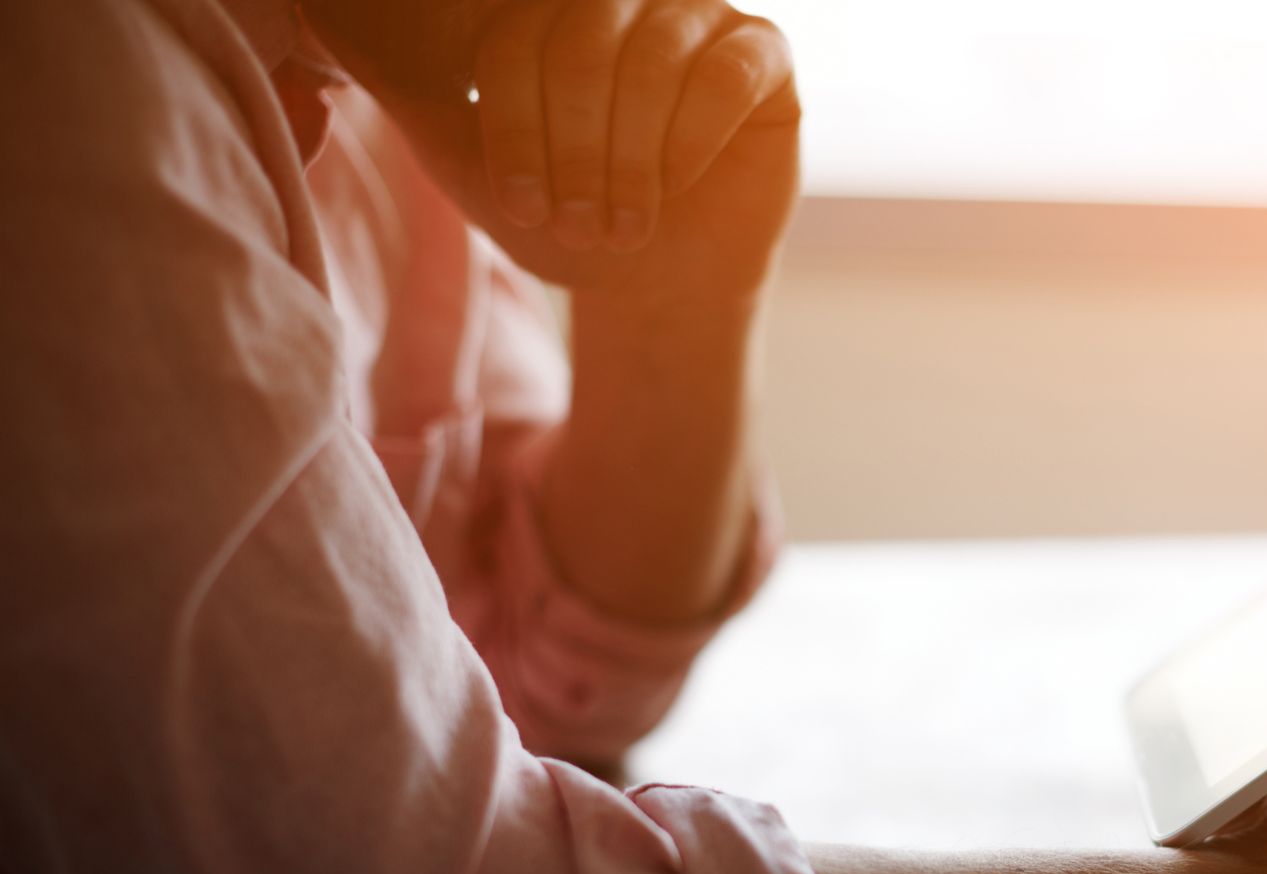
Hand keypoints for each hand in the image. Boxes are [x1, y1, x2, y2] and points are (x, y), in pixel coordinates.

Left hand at [328, 0, 800, 294]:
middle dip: (574, 149)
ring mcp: (698, 15)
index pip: (516, 38)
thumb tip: (331, 21)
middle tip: (576, 223)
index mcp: (550, 11)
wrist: (662, 283)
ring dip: (631, 160)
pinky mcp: (764, 55)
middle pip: (580, 40)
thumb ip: (422, 101)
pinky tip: (680, 187)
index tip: (523, 206)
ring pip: (653, 57)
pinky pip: (728, 74)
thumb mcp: (481, 172)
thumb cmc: (572, 222)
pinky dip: (695, 141)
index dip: (514, 125)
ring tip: (624, 226)